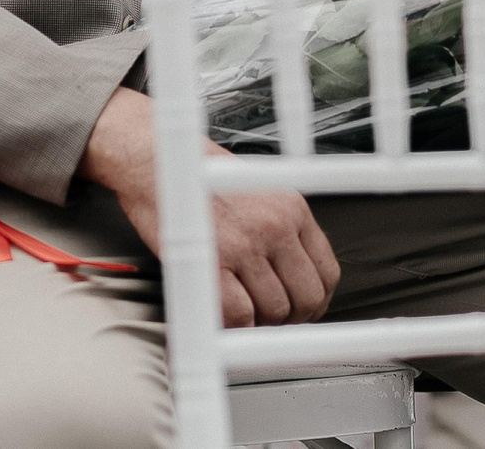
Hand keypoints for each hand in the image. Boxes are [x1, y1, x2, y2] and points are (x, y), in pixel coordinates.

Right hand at [80, 88, 340, 328]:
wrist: (156, 159)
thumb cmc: (199, 175)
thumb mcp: (260, 190)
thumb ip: (282, 230)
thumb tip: (292, 276)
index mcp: (292, 208)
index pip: (327, 272)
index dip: (316, 302)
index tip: (303, 311)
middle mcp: (276, 226)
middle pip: (307, 297)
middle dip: (292, 319)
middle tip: (271, 321)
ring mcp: (246, 245)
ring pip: (275, 311)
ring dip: (259, 323)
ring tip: (242, 314)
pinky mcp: (213, 261)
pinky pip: (239, 315)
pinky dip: (234, 326)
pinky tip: (224, 317)